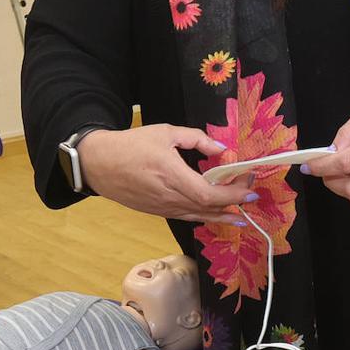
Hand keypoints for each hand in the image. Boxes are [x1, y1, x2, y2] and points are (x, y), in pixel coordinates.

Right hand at [77, 124, 255, 225]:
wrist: (99, 164)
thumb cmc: (130, 145)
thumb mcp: (165, 133)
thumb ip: (196, 138)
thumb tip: (220, 147)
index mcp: (173, 175)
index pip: (211, 195)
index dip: (234, 194)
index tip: (250, 185)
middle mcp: (170, 197)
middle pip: (209, 208)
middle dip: (235, 202)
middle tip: (250, 193)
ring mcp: (163, 208)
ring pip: (199, 216)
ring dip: (222, 215)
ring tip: (241, 215)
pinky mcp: (157, 212)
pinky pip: (186, 216)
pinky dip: (204, 215)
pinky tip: (214, 214)